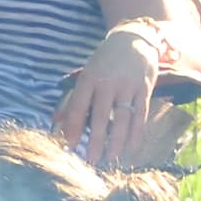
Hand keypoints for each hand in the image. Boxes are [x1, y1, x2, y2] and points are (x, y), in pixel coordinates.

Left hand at [52, 25, 163, 170]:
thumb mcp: (86, 74)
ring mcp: (128, 87)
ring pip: (122, 119)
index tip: (69, 146)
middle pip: (100, 117)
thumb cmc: (105, 60)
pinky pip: (140, 115)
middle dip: (95, 140)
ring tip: (111, 159)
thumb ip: (74, 98)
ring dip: (116, 141)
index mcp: (89, 79)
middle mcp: (108, 84)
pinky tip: (132, 148)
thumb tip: (56, 121)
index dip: (72, 127)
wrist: (134, 39)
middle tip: (90, 161)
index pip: (78, 107)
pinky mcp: (144, 89)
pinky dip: (136, 133)